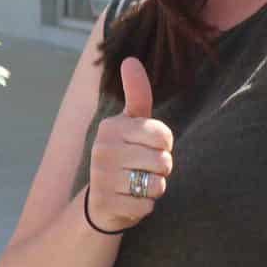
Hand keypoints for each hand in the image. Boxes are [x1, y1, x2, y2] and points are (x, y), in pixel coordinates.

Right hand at [85, 58, 174, 230]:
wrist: (101, 201)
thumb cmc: (125, 155)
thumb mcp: (130, 125)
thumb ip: (136, 95)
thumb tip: (130, 59)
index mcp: (111, 127)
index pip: (162, 135)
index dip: (165, 145)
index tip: (150, 147)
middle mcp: (102, 150)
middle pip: (163, 161)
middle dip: (161, 169)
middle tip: (144, 169)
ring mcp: (101, 178)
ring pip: (157, 184)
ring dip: (155, 188)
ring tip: (138, 185)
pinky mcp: (106, 203)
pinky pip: (147, 205)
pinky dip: (145, 206)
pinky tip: (130, 201)